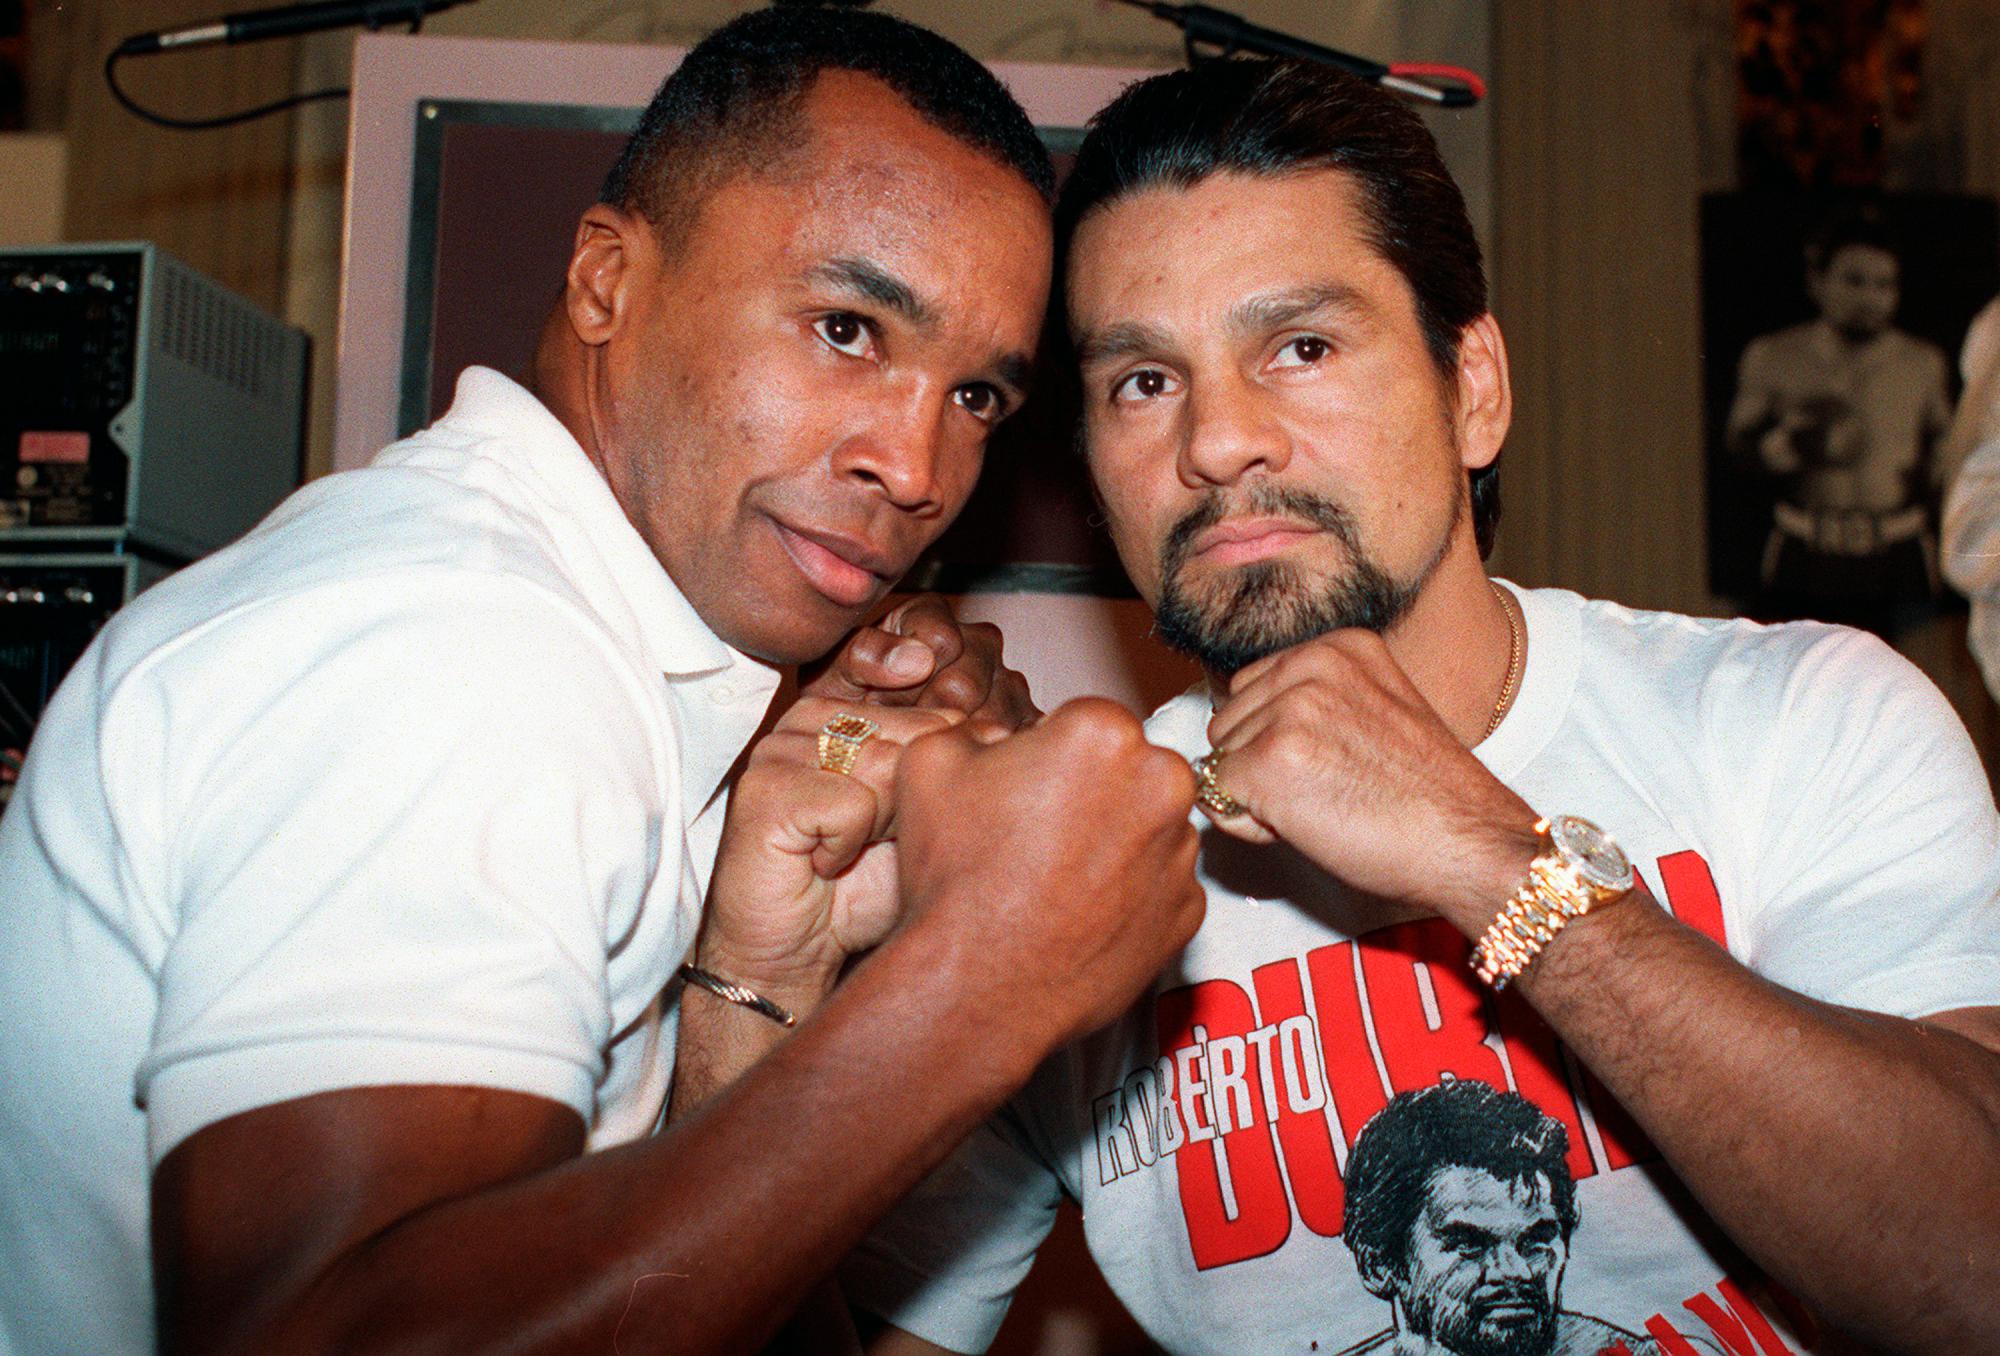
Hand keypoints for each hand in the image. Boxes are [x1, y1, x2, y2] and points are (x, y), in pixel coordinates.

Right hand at [699, 698, 961, 1012]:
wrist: (797, 954)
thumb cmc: (861, 891)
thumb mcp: (923, 819)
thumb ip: (954, 769)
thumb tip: (1004, 728)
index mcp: (846, 713)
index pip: (931, 713)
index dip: (942, 774)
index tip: (916, 820)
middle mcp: (807, 719)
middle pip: (913, 738)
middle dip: (912, 806)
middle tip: (874, 845)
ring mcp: (778, 749)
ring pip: (882, 767)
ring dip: (880, 828)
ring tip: (849, 852)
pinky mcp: (764, 789)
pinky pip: (851, 805)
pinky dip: (847, 847)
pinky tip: (822, 864)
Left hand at [802, 595, 1037, 737]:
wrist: (861, 748)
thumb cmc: (846, 704)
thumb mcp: (835, 673)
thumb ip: (866, 654)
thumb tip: (919, 661)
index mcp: (932, 616)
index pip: (942, 643)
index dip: (906, 684)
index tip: (879, 705)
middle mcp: (978, 641)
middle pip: (968, 684)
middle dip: (925, 717)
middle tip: (895, 736)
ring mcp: (1006, 681)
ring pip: (996, 717)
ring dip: (951, 742)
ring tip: (918, 749)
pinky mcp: (1022, 720)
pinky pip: (1018, 739)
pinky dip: (984, 758)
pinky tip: (951, 765)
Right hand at [890, 698, 1206, 1046]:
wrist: (976, 986)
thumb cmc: (956, 876)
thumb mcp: (932, 762)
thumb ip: (978, 729)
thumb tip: (999, 739)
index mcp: (1104, 732)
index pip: (1085, 722)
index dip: (1048, 753)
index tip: (1024, 787)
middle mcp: (1161, 782)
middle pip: (1130, 770)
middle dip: (1093, 791)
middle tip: (1039, 833)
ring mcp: (1181, 852)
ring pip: (1150, 828)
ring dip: (1115, 842)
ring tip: (1054, 880)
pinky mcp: (1187, 912)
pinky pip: (1161, 887)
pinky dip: (1129, 896)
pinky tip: (1080, 914)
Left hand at [1201, 630, 1540, 934]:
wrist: (1470, 841)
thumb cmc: (1429, 796)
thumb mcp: (1375, 712)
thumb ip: (1311, 704)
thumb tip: (1233, 732)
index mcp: (1338, 646)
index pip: (1254, 688)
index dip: (1277, 739)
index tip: (1334, 762)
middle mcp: (1311, 664)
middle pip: (1230, 720)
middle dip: (1261, 764)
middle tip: (1331, 791)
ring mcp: (1289, 709)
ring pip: (1222, 758)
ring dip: (1257, 794)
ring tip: (1327, 805)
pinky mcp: (1269, 759)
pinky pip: (1220, 798)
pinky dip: (1252, 825)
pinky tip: (1309, 826)